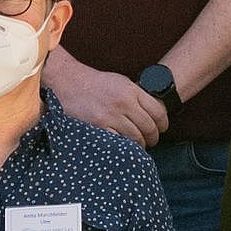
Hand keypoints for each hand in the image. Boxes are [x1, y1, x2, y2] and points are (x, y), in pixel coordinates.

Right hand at [43, 49, 167, 146]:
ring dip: (140, 145)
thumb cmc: (94, 83)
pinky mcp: (98, 127)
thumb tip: (154, 113)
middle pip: (149, 128)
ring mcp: (110, 116)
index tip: (162, 129)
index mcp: (131, 90)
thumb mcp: (120, 82)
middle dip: (153, 138)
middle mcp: (123, 103)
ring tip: (138, 145)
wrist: (67, 82)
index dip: (163, 124)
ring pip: (136, 138)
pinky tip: (123, 147)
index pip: (158, 112)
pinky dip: (124, 147)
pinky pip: (118, 143)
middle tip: (151, 141)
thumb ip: (137, 96)